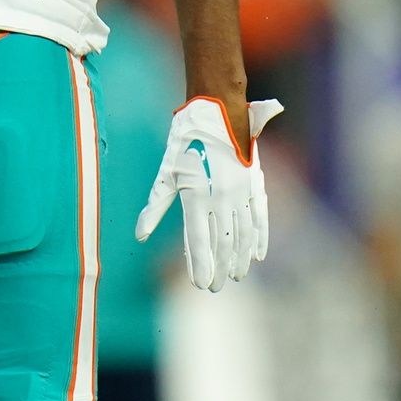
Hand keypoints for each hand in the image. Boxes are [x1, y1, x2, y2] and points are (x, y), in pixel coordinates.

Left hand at [137, 95, 282, 291]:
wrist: (219, 112)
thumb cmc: (185, 141)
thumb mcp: (166, 172)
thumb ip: (155, 206)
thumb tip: (139, 234)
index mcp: (196, 195)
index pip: (198, 240)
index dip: (200, 264)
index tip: (201, 285)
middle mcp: (221, 198)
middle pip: (222, 243)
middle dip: (220, 268)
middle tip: (216, 287)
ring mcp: (241, 193)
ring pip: (243, 234)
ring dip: (240, 258)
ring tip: (237, 276)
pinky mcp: (255, 185)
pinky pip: (261, 218)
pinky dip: (260, 238)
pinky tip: (258, 255)